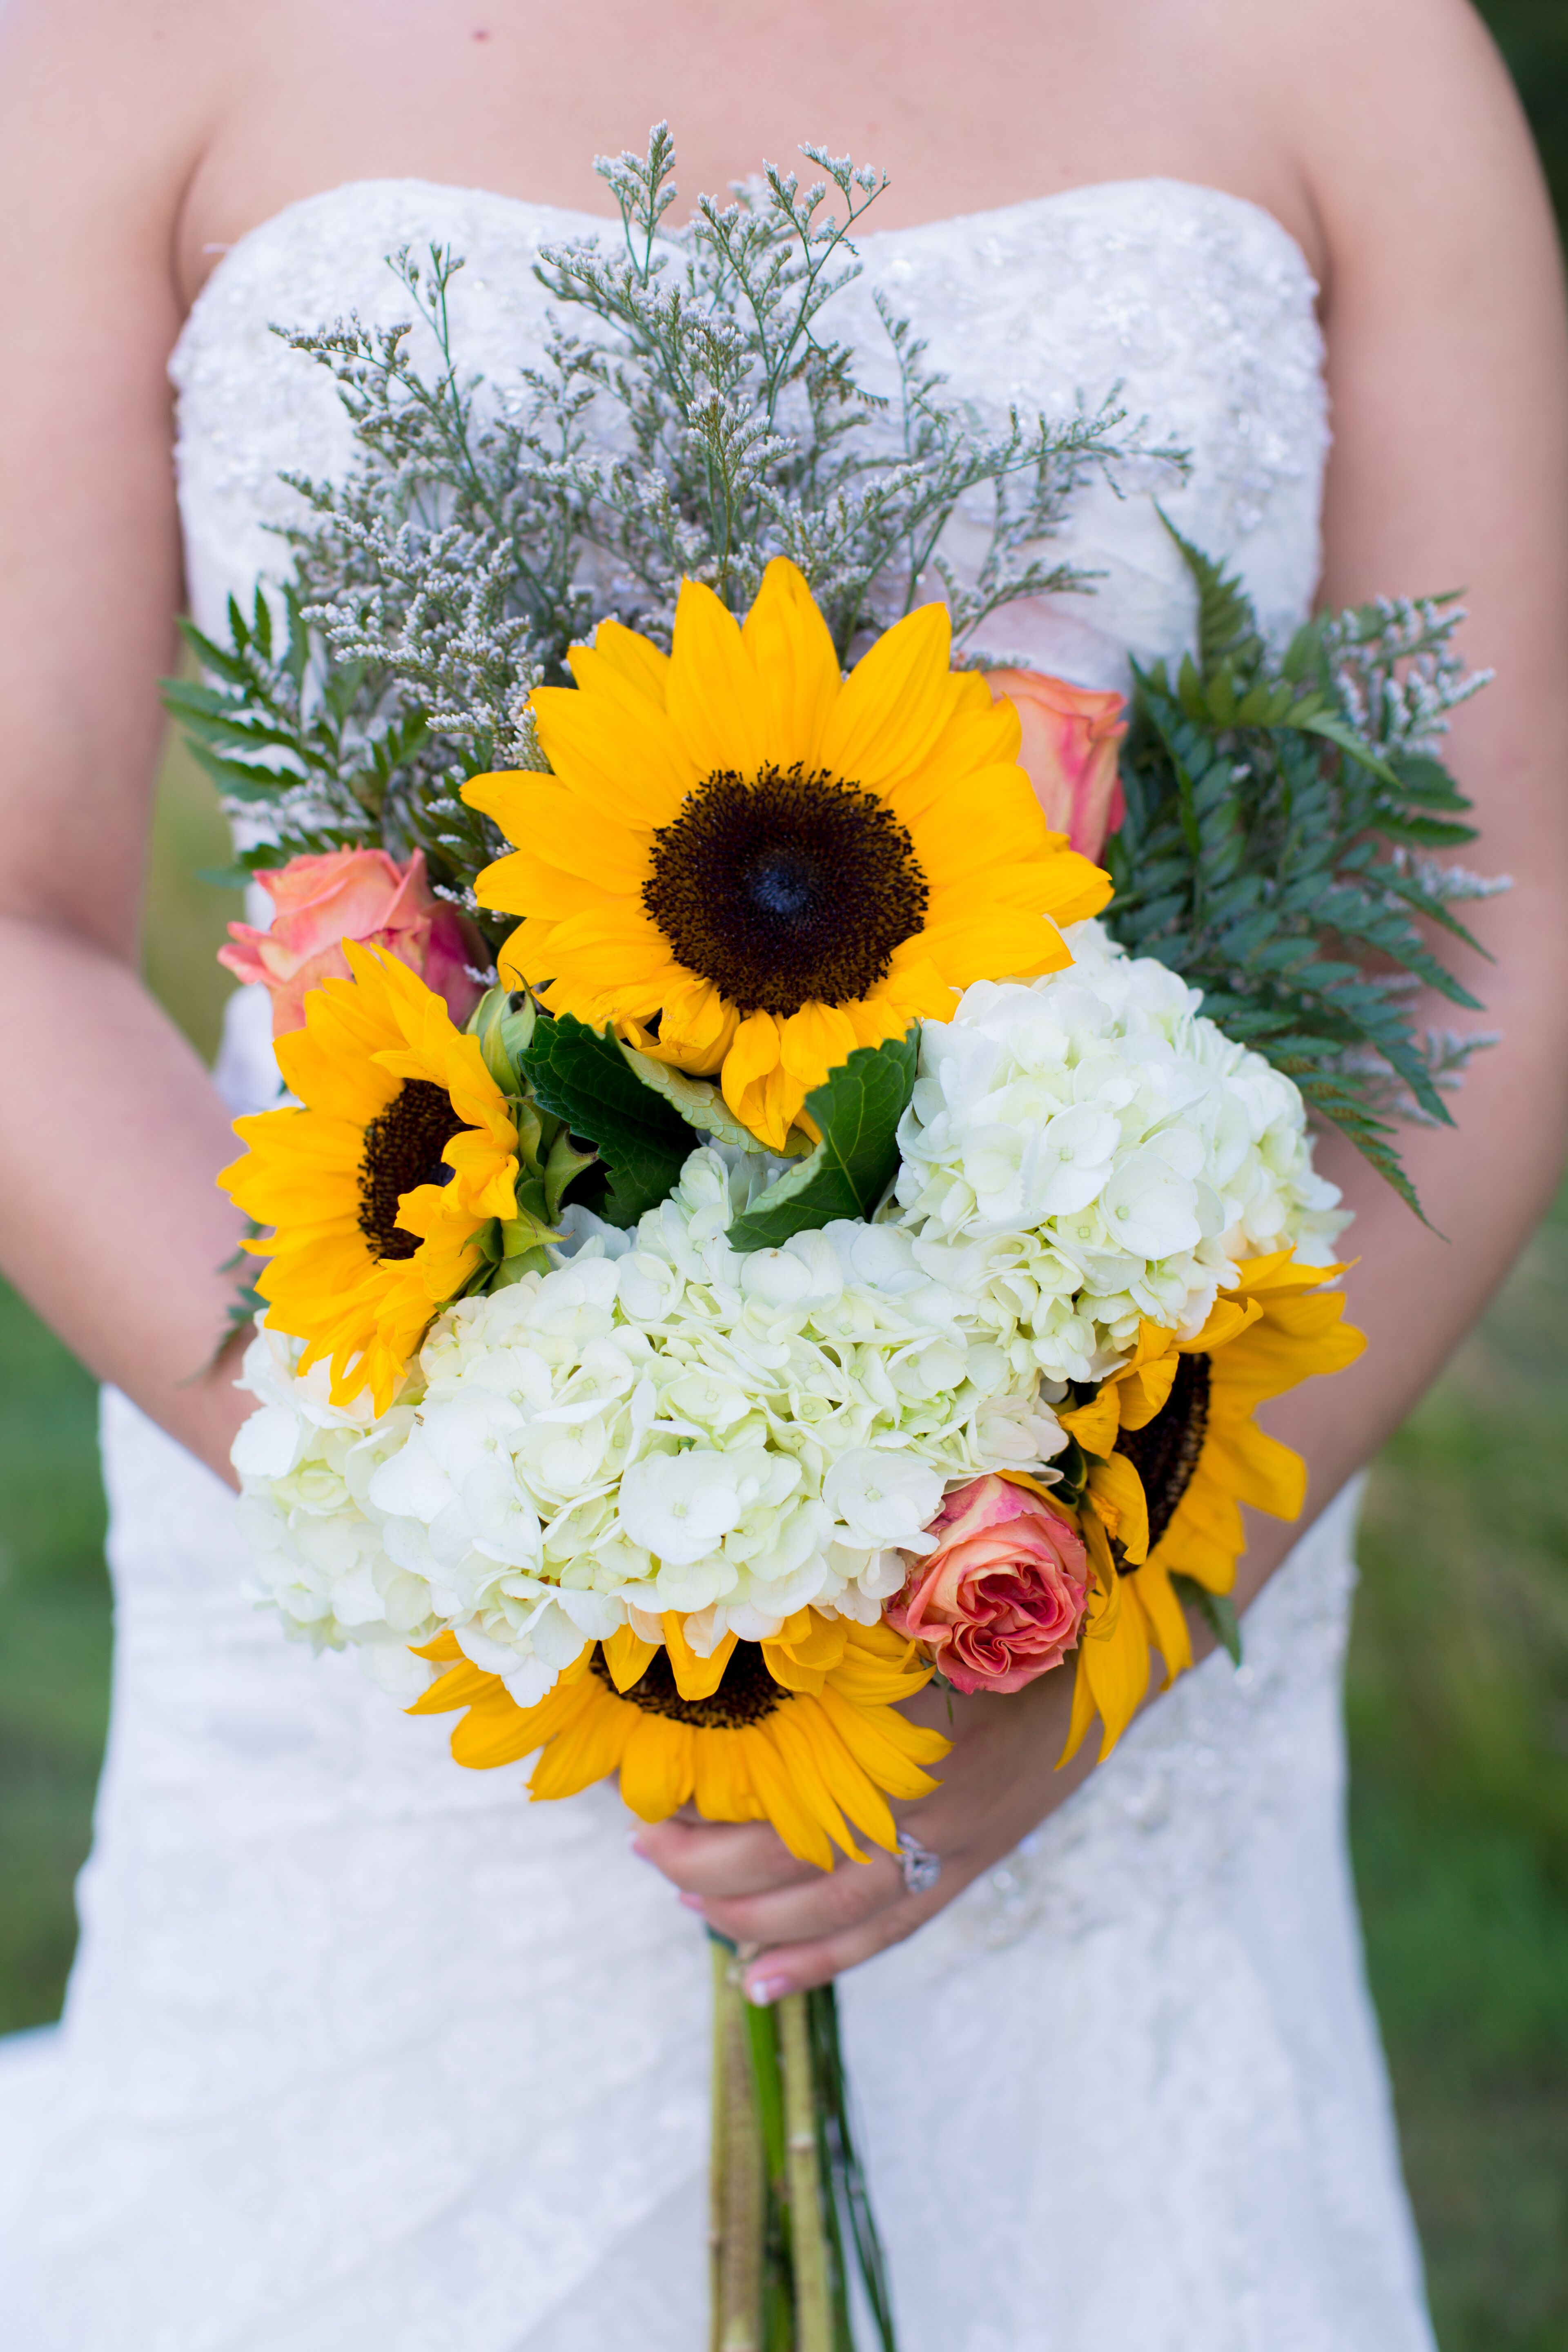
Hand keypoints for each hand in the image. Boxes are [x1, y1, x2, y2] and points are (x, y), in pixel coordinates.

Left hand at [632, 1660, 1108, 2002]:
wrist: (1111, 1654)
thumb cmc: (1005, 1614)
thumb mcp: (919, 1613)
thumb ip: (842, 1637)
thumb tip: (744, 1638)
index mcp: (897, 1731)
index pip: (779, 1787)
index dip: (711, 1801)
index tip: (653, 1792)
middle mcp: (920, 1799)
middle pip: (795, 1858)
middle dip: (708, 1865)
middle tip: (646, 1849)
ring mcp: (952, 1843)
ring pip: (832, 1907)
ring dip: (749, 1917)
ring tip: (686, 1906)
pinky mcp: (972, 1866)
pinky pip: (887, 1931)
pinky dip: (820, 1962)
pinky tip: (761, 1982)